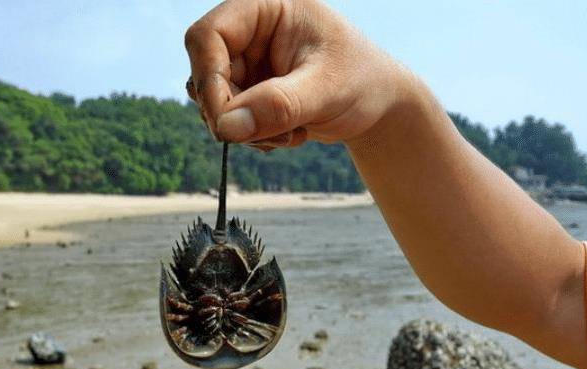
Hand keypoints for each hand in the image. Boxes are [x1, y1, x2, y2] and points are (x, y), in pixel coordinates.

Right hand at [184, 0, 410, 148]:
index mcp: (265, 9)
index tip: (224, 124)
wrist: (379, 102)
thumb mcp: (325, 90)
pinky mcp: (250, 91)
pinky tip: (290, 134)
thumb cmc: (362, 81)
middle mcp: (250, 31)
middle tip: (269, 137)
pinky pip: (231, 120)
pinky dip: (255, 136)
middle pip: (207, 74)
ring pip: (216, 103)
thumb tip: (226, 127)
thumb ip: (278, 105)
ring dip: (248, 130)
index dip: (208, 79)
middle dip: (235, 114)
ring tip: (291, 133)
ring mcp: (248, 63)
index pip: (208, 37)